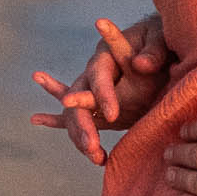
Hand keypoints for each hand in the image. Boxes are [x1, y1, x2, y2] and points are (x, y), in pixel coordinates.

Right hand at [31, 13, 170, 166]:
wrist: (159, 48)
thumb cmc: (160, 40)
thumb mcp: (160, 39)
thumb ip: (153, 51)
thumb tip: (140, 65)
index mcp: (106, 56)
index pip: (99, 77)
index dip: (103, 96)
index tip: (113, 114)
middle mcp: (93, 73)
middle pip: (79, 98)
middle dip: (83, 124)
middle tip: (93, 146)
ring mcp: (91, 89)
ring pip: (75, 114)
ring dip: (80, 136)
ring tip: (95, 156)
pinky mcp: (95, 104)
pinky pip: (70, 114)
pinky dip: (55, 120)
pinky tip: (36, 119)